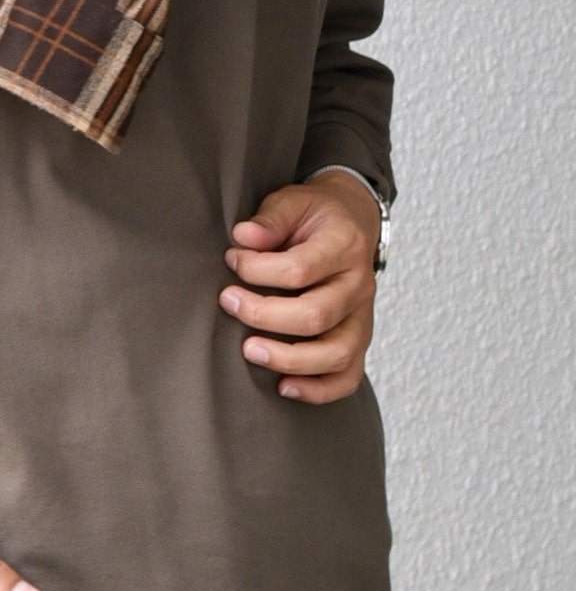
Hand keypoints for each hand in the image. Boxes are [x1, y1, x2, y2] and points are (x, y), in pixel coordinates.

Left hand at [219, 171, 381, 404]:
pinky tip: (283, 387)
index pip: (300, 269)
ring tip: (249, 350)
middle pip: (316, 315)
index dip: (258, 270)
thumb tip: (243, 237)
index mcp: (344, 245)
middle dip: (263, 314)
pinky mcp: (358, 340)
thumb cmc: (315, 215)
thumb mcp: (292, 201)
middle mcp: (359, 285)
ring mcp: (362, 317)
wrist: (353, 222)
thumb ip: (269, 219)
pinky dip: (318, 389)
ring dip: (288, 359)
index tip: (232, 260)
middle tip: (228, 302)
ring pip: (336, 353)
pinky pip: (348, 377)